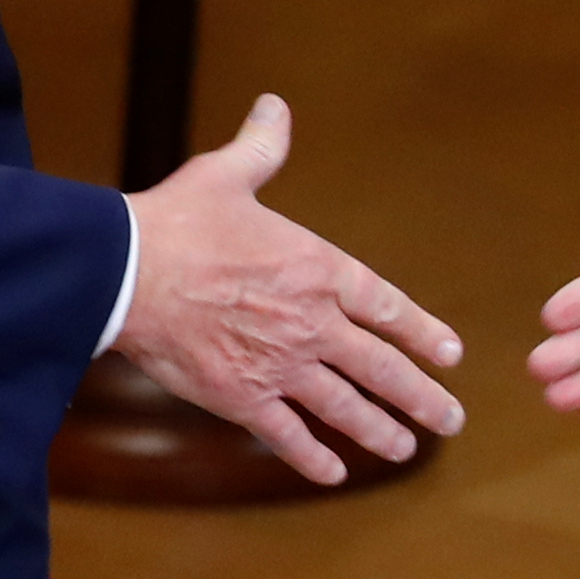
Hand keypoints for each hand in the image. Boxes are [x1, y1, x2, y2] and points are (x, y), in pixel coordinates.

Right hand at [118, 94, 464, 483]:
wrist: (127, 273)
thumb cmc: (179, 220)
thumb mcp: (229, 174)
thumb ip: (263, 146)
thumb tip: (274, 106)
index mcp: (317, 268)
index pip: (386, 305)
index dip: (422, 331)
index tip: (451, 353)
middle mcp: (311, 322)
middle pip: (380, 367)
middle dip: (421, 395)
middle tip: (452, 418)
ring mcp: (279, 364)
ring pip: (343, 407)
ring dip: (380, 431)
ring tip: (408, 447)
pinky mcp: (240, 396)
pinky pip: (287, 434)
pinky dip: (312, 456)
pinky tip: (334, 473)